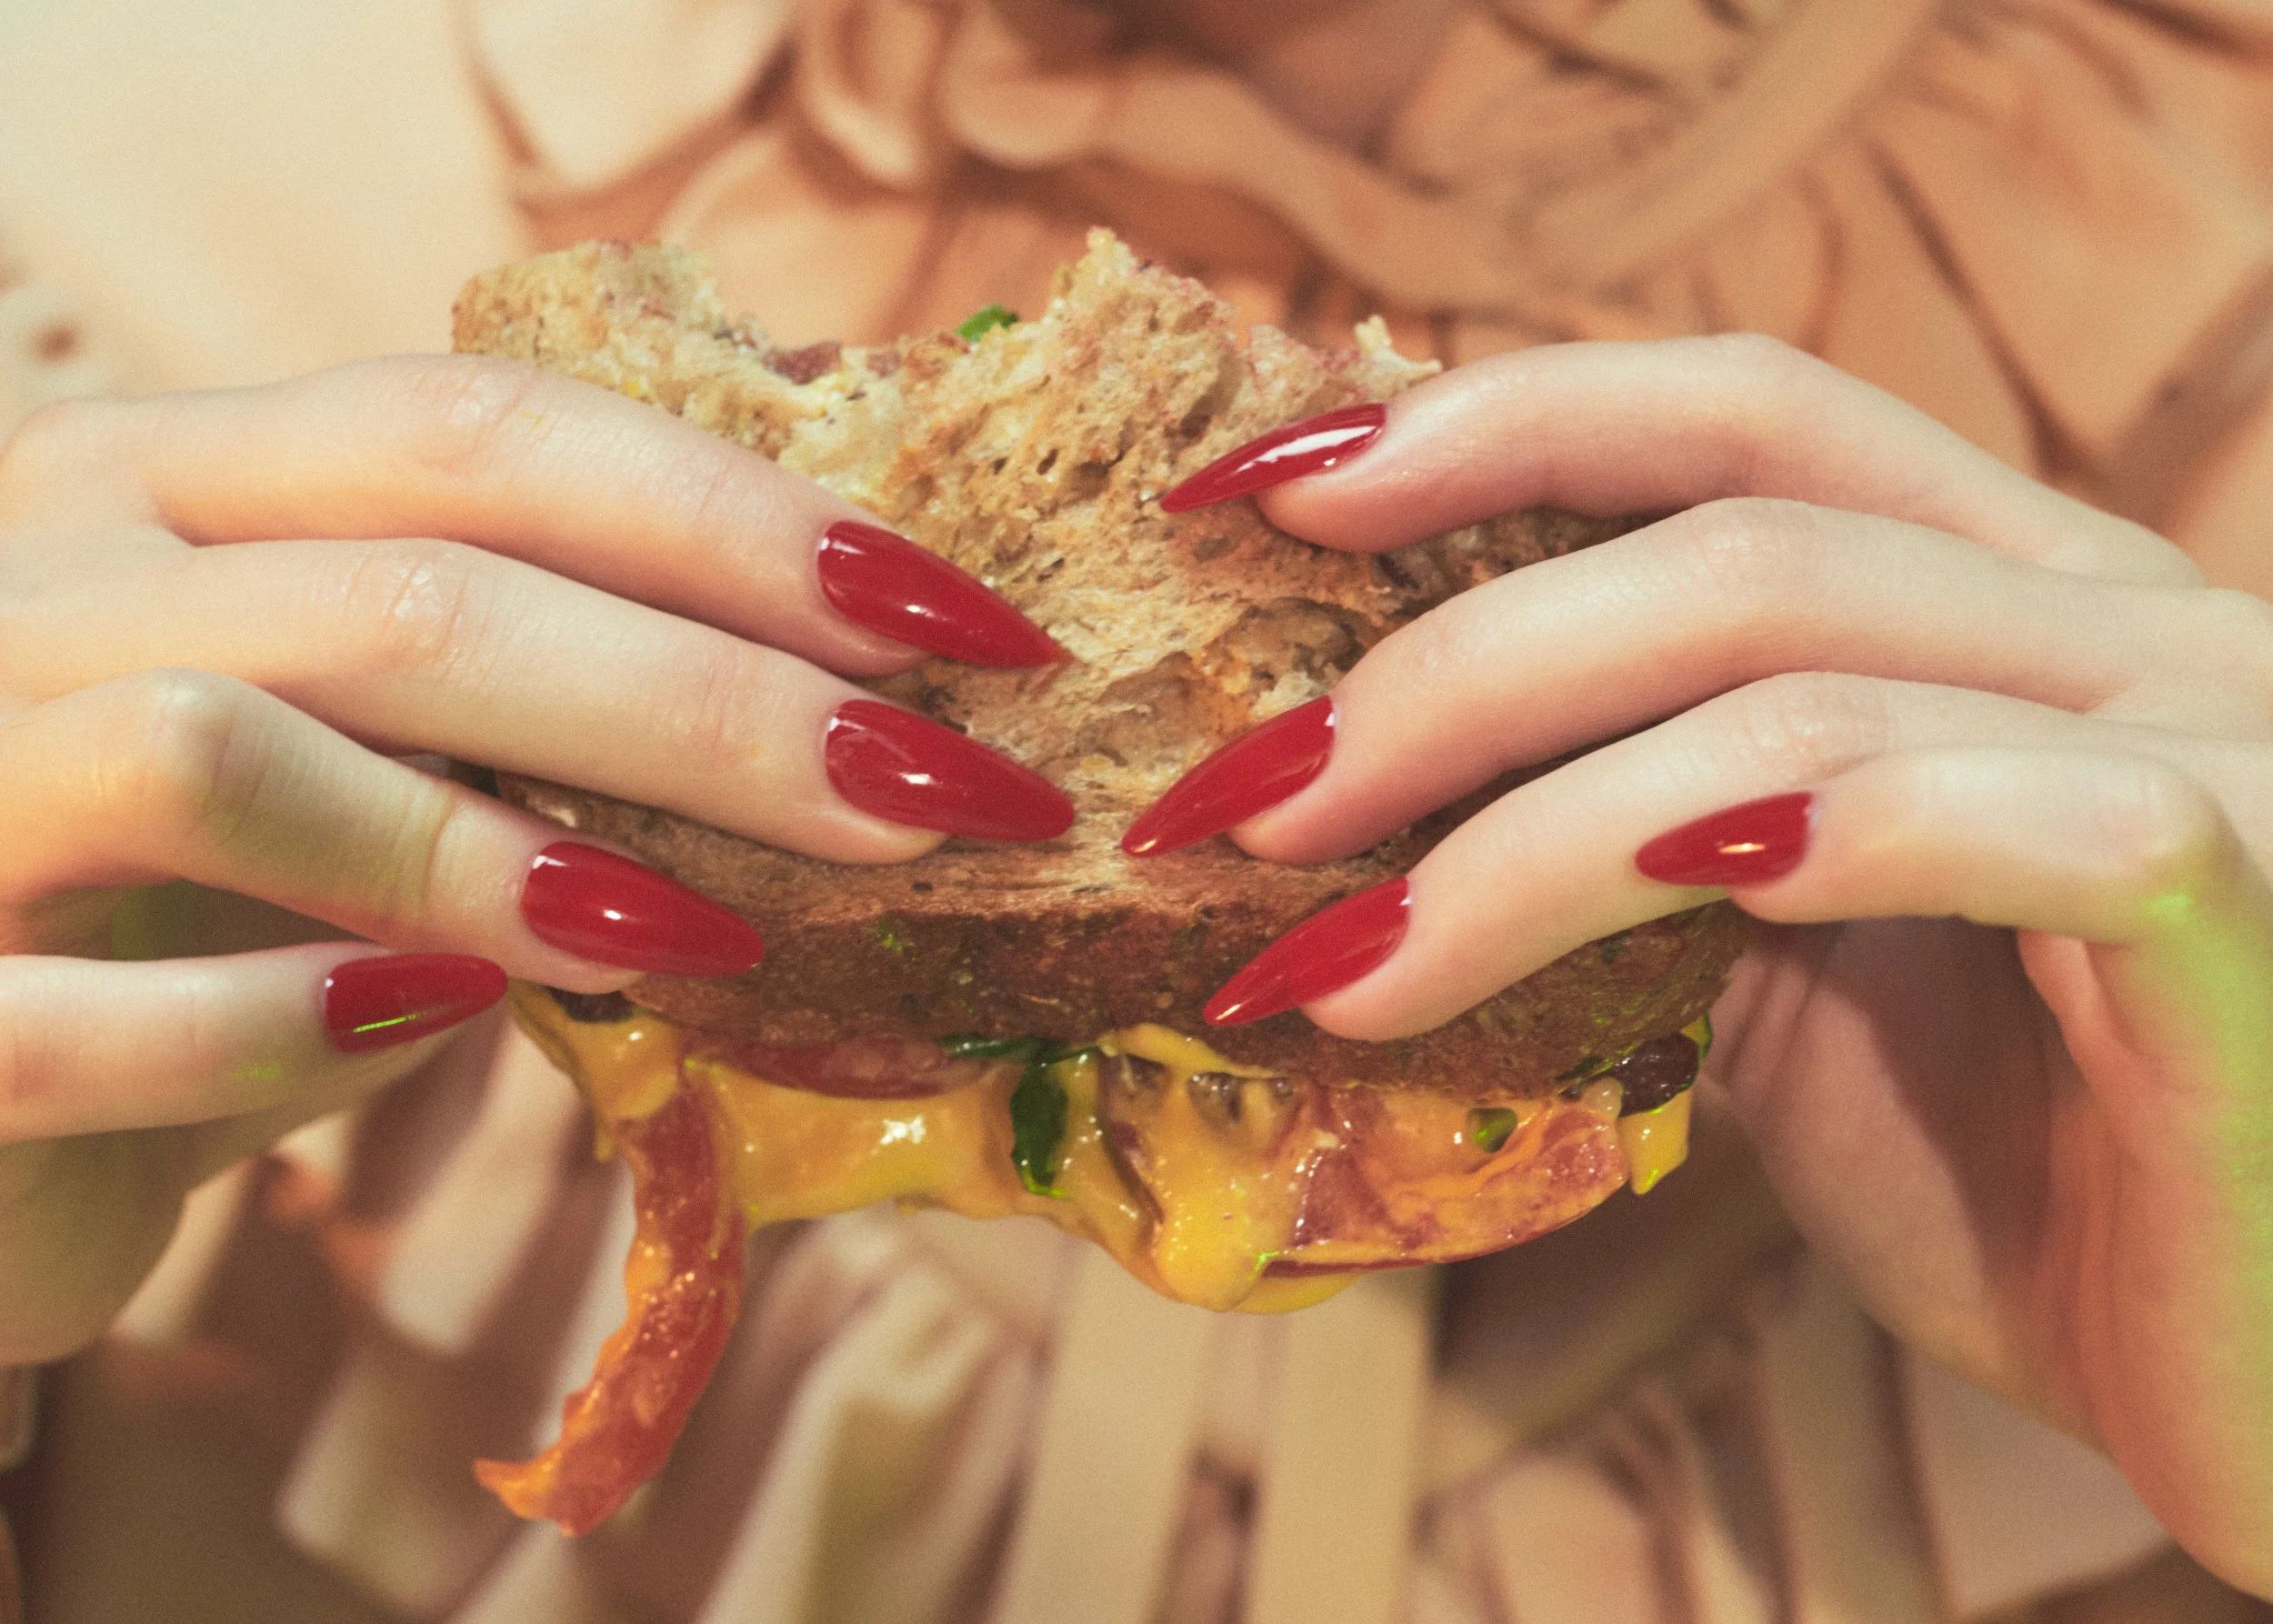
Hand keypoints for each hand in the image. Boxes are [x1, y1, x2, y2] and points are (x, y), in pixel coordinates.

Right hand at [0, 357, 1067, 1362]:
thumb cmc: (194, 905)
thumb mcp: (369, 756)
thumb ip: (535, 708)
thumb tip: (849, 711)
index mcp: (177, 480)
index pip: (482, 434)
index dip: (742, 520)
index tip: (963, 622)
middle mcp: (43, 576)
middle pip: (411, 586)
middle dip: (717, 695)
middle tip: (936, 791)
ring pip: (222, 742)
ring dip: (502, 845)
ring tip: (715, 931)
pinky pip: (83, 1013)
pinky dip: (281, 1026)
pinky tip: (442, 1028)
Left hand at [1141, 337, 2272, 1593]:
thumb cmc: (2047, 1184)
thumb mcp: (1805, 995)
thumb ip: (1657, 862)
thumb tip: (1388, 822)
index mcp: (2011, 604)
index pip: (1739, 415)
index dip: (1491, 422)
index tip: (1256, 492)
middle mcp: (2128, 624)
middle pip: (1731, 540)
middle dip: (1437, 664)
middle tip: (1231, 799)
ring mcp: (2221, 745)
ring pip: (1805, 690)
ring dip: (1517, 828)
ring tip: (1326, 959)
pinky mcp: (2261, 902)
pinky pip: (2024, 821)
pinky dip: (1809, 843)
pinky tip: (1656, 900)